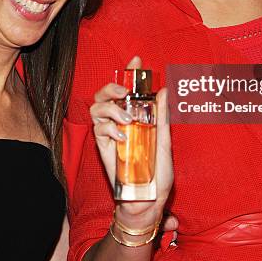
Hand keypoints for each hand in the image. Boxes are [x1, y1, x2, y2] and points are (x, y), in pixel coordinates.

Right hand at [90, 56, 173, 225]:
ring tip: (127, 119)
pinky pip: (98, 130)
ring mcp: (111, 134)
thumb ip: (162, 117)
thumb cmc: (159, 174)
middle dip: (111, 87)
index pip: (129, 90)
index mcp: (138, 118)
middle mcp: (122, 123)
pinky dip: (110, 129)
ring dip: (110, 108)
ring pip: (97, 108)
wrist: (149, 200)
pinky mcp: (104, 148)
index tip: (137, 60)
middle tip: (122, 90)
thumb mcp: (165, 142)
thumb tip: (164, 91)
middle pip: (104, 95)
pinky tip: (123, 137)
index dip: (130, 73)